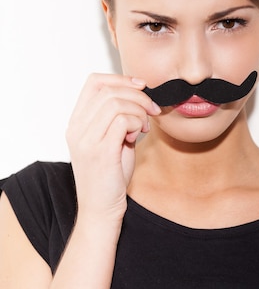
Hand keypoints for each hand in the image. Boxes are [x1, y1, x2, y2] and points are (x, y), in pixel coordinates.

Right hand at [66, 73, 159, 223]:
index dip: (121, 79)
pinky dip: (138, 123)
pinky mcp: (101, 151)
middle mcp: (77, 128)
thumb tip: (139, 96)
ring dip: (139, 110)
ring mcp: (86, 140)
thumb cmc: (110, 177)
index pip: (94, 82)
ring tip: (144, 127)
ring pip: (117, 103)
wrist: (100, 209)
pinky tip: (140, 136)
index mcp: (77, 122)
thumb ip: (118, 119)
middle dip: (137, 95)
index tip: (141, 87)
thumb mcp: (112, 141)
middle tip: (152, 109)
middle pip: (108, 90)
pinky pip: (123, 120)